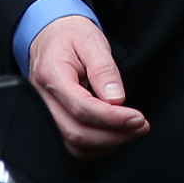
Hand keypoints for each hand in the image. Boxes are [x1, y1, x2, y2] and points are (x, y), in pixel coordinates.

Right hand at [27, 13, 147, 157]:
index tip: (137, 118)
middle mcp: (42, 99)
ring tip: (132, 131)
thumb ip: (103, 69)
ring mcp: (44, 113)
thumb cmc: (71, 37)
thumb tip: (116, 99)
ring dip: (108, 144)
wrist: (51, 36)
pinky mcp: (52, 122)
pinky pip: (72, 145)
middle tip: (141, 127)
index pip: (81, 107)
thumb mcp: (91, 41)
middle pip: (76, 132)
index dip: (112, 118)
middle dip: (114, 136)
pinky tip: (115, 135)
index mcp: (51, 74)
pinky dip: (97, 146)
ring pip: (74, 145)